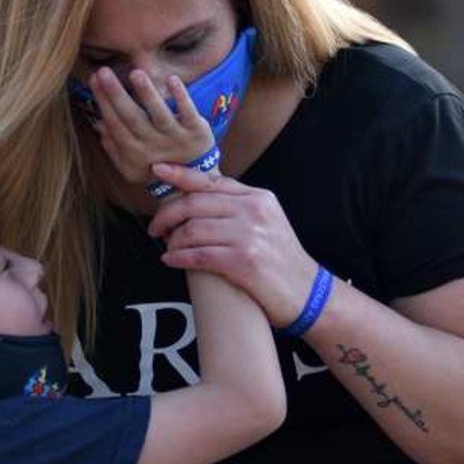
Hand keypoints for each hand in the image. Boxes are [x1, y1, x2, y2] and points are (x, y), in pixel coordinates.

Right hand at [88, 67, 214, 185]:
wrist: (193, 183)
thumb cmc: (155, 168)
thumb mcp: (130, 166)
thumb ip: (113, 147)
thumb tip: (98, 124)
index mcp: (134, 151)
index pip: (115, 123)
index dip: (103, 102)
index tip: (93, 78)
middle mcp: (154, 144)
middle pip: (132, 117)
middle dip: (117, 94)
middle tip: (103, 71)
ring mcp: (176, 138)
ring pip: (159, 114)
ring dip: (147, 94)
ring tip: (136, 73)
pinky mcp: (197, 132)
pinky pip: (188, 112)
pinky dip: (181, 97)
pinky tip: (172, 79)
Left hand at [146, 164, 318, 326]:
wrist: (308, 293)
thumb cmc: (281, 261)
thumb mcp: (267, 223)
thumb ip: (238, 209)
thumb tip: (197, 204)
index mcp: (258, 198)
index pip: (211, 181)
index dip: (180, 175)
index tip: (158, 171)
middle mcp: (254, 211)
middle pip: (194, 204)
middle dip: (167, 215)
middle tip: (155, 228)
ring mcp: (249, 235)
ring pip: (192, 229)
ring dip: (172, 240)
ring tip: (168, 247)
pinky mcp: (243, 262)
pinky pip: (198, 254)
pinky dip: (178, 257)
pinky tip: (170, 260)